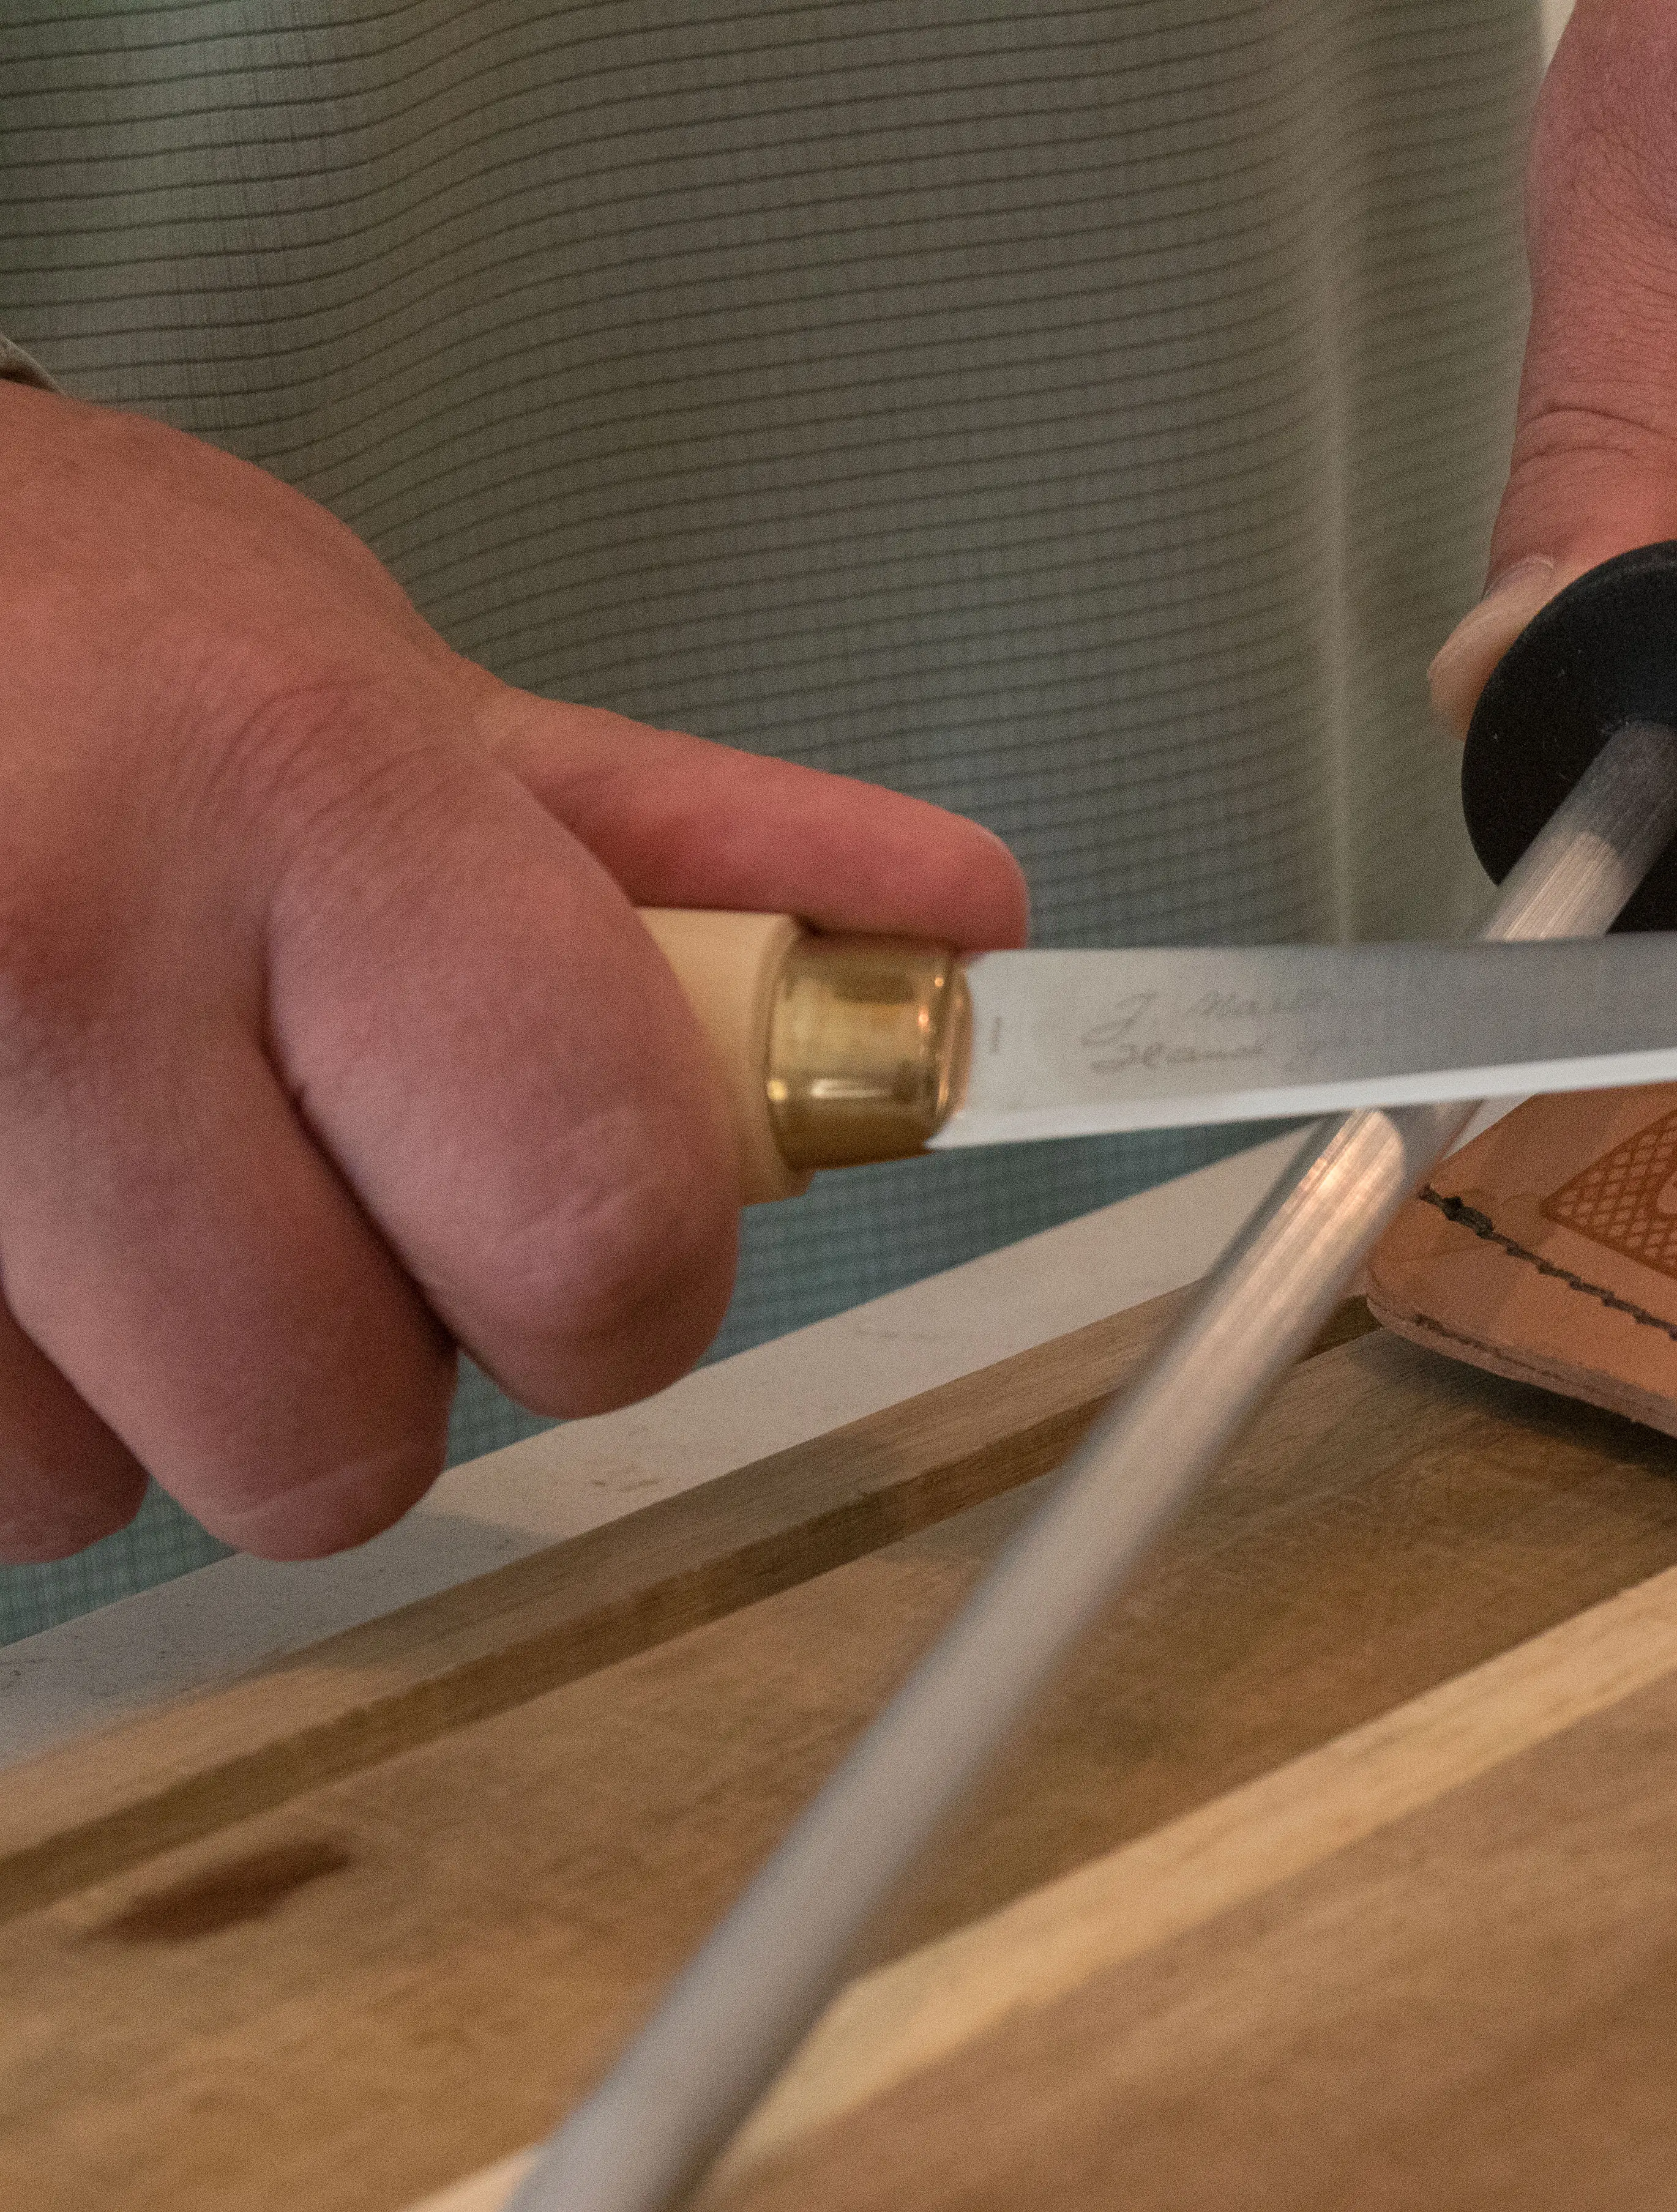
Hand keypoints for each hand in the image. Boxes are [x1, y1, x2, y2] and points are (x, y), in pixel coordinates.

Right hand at [0, 388, 1024, 1564]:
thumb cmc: (88, 626)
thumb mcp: (403, 695)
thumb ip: (693, 850)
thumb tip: (958, 929)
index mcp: (317, 802)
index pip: (598, 1227)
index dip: (621, 1297)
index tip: (580, 1237)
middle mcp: (68, 962)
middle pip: (334, 1446)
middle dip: (362, 1371)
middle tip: (307, 1195)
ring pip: (106, 1497)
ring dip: (146, 1386)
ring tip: (109, 1162)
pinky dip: (3, 1387)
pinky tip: (3, 1202)